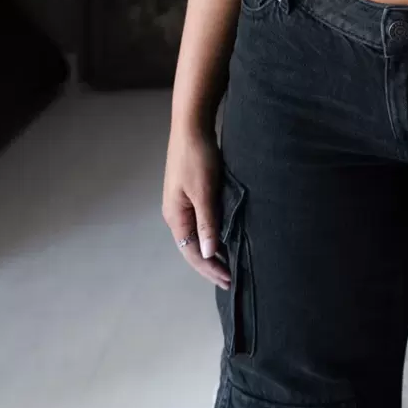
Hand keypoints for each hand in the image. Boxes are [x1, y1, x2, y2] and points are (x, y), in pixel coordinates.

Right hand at [162, 123, 230, 289]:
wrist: (192, 125)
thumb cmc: (197, 157)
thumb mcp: (204, 191)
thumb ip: (207, 223)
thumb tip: (210, 254)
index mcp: (175, 216)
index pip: (192, 253)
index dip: (210, 269)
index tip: (229, 281)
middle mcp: (176, 213)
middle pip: (193, 247)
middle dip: (211, 264)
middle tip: (232, 279)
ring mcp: (182, 202)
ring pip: (197, 234)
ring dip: (212, 250)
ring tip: (231, 263)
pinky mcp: (192, 192)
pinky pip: (202, 221)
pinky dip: (213, 233)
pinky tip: (225, 236)